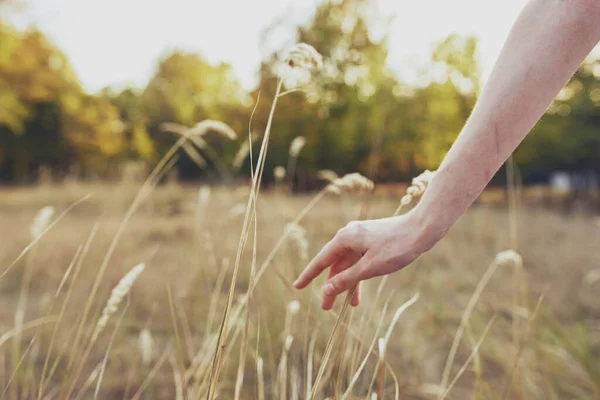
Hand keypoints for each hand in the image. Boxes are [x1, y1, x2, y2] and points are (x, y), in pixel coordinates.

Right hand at [293, 210, 439, 309]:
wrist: (422, 229)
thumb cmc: (396, 247)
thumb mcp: (370, 268)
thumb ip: (347, 279)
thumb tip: (326, 289)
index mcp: (344, 239)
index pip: (321, 261)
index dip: (309, 275)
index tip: (297, 286)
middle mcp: (349, 236)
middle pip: (334, 265)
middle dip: (331, 287)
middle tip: (326, 308)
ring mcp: (360, 237)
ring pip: (347, 264)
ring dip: (347, 283)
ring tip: (348, 305)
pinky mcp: (371, 240)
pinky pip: (358, 260)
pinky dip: (358, 275)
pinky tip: (360, 290)